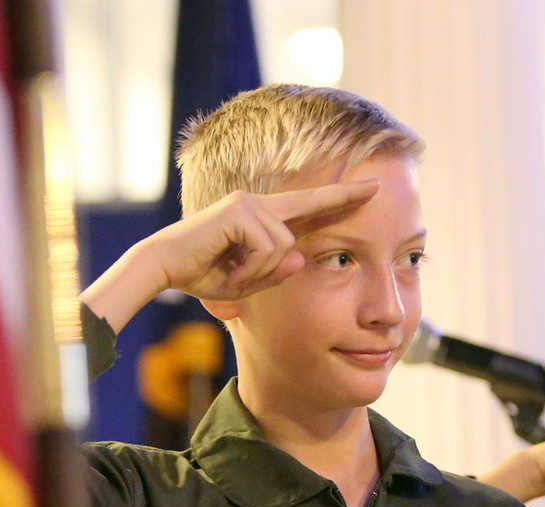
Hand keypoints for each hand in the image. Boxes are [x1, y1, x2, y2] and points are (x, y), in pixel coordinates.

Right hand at [146, 180, 379, 301]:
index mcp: (261, 217)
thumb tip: (300, 259)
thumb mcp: (247, 282)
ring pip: (284, 246)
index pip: (308, 206)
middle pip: (310, 204)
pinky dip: (252, 268)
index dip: (338, 198)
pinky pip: (268, 248)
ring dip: (261, 271)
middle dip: (344, 196)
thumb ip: (275, 272)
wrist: (164, 267)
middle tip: (380, 186)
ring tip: (234, 275)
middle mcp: (258, 203)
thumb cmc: (200, 274)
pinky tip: (231, 269)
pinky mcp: (240, 211)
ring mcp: (249, 203)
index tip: (369, 190)